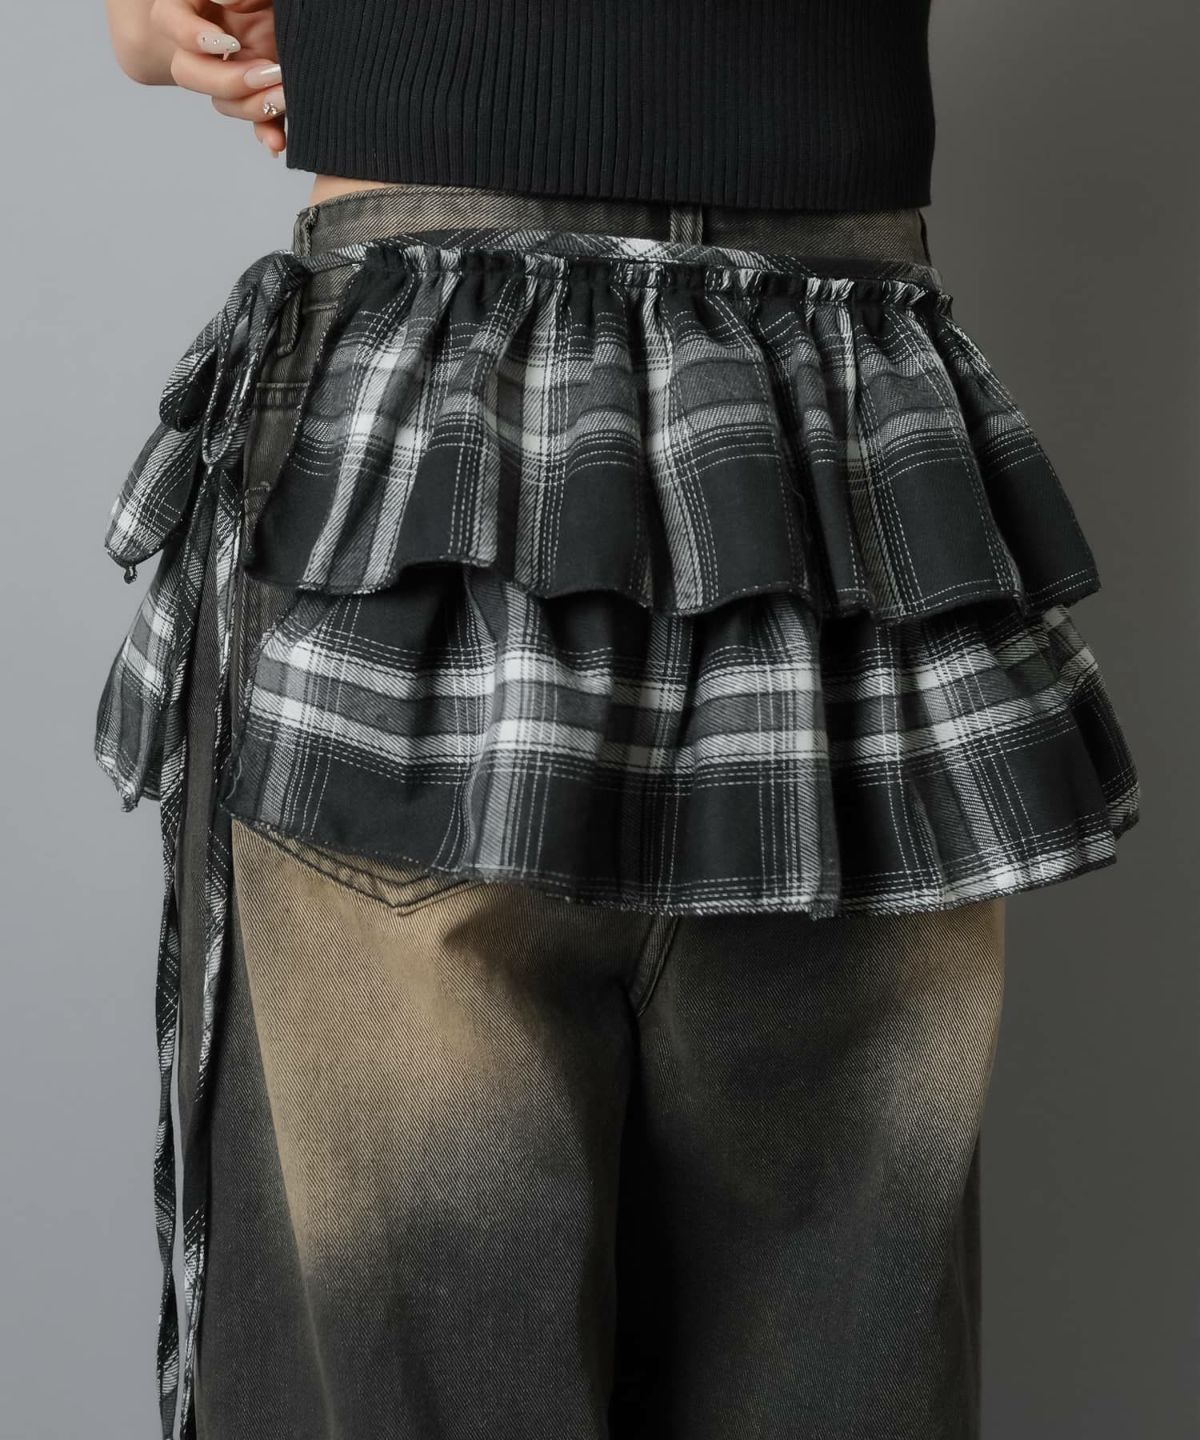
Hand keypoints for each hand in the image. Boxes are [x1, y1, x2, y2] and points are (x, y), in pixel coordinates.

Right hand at [148, 0, 285, 154]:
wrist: (310, 8)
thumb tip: (221, 0)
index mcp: (196, 4)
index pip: (169, 21)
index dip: (191, 37)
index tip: (229, 43)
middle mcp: (210, 41)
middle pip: (189, 72)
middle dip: (226, 81)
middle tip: (266, 73)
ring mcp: (235, 68)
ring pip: (224, 102)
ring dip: (253, 106)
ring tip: (286, 97)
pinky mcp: (262, 91)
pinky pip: (258, 119)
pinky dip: (268, 132)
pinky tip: (276, 143)